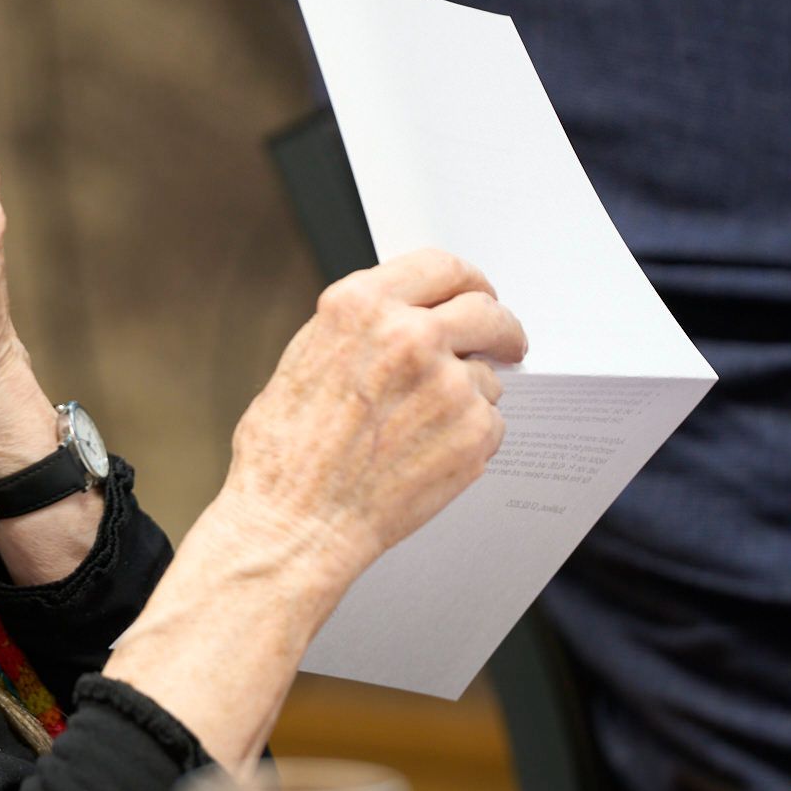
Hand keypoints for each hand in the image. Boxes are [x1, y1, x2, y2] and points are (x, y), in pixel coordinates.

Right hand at [217, 248, 527, 580]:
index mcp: (360, 307)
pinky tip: (424, 455)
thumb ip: (362, 330)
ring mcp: (448, 384)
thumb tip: (405, 319)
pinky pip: (491, 422)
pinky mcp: (474, 433)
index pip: (441, 267)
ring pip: (487, 375)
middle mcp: (409, 335)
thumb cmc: (286, 453)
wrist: (297, 523)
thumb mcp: (305, 360)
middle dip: (500, 328)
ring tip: (417, 430)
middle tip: (504, 343)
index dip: (467, 282)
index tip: (477, 294)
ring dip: (468, 395)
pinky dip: (468, 437)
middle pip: (486, 310)